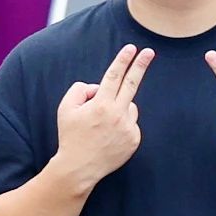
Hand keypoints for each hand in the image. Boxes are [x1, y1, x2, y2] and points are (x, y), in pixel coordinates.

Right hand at [53, 45, 150, 183]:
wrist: (78, 168)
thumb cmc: (70, 136)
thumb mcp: (65, 108)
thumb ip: (80, 89)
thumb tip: (98, 87)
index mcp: (100, 105)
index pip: (114, 76)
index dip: (122, 60)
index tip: (131, 48)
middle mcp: (117, 115)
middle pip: (132, 84)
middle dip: (140, 65)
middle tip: (149, 51)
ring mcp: (128, 128)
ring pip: (129, 107)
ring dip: (119, 108)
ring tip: (102, 125)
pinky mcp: (134, 140)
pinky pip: (131, 124)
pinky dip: (123, 125)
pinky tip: (109, 136)